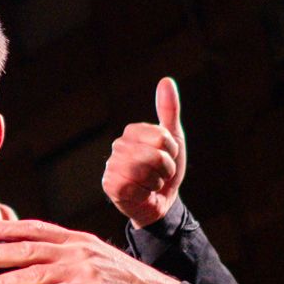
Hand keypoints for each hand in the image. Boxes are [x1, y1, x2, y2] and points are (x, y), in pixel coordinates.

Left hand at [0, 218, 180, 283]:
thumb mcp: (96, 264)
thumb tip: (41, 268)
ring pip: (36, 272)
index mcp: (78, 240)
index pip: (35, 228)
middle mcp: (78, 249)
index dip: (6, 228)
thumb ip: (70, 261)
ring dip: (5, 281)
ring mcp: (86, 269)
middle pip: (27, 247)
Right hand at [103, 77, 186, 228]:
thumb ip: (169, 110)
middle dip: (165, 170)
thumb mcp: (173, 139)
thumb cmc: (166, 169)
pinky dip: (145, 194)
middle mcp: (118, 146)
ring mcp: (112, 166)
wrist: (162, 202)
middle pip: (155, 156)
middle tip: (160, 174)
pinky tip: (141, 193)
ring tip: (152, 184)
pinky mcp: (110, 186)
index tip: (167, 157)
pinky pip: (134, 188)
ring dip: (157, 182)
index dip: (171, 151)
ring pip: (145, 172)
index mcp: (132, 131)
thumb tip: (166, 80)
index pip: (162, 137)